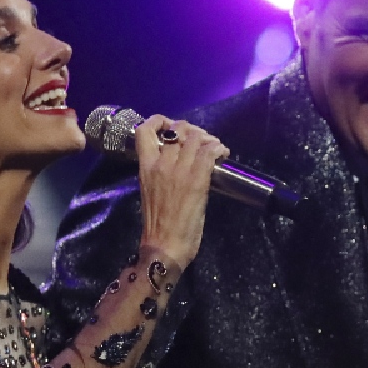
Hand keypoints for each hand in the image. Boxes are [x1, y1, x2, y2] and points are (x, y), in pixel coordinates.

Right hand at [134, 115, 228, 267]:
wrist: (164, 246)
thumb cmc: (157, 226)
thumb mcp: (151, 192)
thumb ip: (160, 173)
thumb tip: (178, 162)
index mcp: (145, 168)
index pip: (144, 131)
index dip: (158, 121)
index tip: (169, 125)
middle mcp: (161, 164)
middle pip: (177, 130)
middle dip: (191, 130)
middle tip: (201, 140)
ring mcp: (179, 170)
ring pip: (195, 138)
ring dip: (208, 138)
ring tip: (215, 147)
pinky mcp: (197, 180)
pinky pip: (209, 152)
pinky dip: (218, 149)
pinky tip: (223, 154)